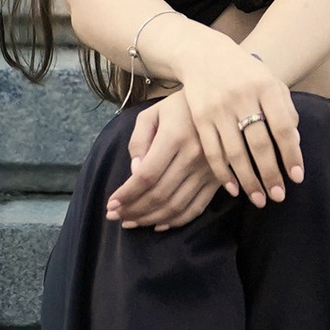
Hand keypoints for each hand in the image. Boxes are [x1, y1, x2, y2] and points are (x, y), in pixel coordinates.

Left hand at [104, 94, 217, 230]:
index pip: (147, 175)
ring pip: (177, 206)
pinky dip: (176, 222)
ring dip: (150, 219)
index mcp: (175, 136)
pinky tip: (159, 225)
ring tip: (131, 222)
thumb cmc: (178, 107)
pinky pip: (196, 208)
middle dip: (134, 210)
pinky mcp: (218, 180)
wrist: (218, 104)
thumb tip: (135, 172)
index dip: (127, 193)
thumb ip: (139, 141)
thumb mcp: (152, 114)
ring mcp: (208, 170)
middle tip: (115, 216)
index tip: (111, 204)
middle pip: (160, 194)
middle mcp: (194, 156)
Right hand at [175, 33, 304, 209]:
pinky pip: (212, 151)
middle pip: (259, 144)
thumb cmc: (246, 73)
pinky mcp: (200, 117)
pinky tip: (233, 188)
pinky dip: (223, 173)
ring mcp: (218, 107)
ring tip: (259, 199)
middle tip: (279, 196)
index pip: (283, 127)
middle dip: (270, 174)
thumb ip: (286, 109)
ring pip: (235, 152)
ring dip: (248, 180)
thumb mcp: (270, 81)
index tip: (297, 177)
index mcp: (265, 87)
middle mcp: (242, 97)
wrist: (204, 54)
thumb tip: (294, 143)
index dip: (292, 154)